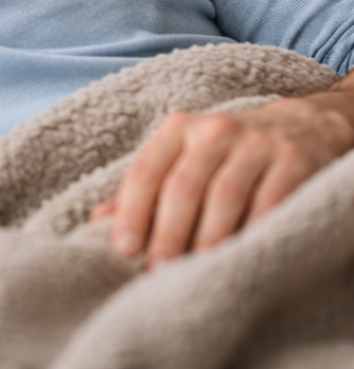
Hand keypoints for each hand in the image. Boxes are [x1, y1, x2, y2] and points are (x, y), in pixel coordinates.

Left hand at [90, 79, 353, 267]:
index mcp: (177, 129)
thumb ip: (144, 188)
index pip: (146, 170)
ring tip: (197, 270)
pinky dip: (255, 229)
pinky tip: (243, 255)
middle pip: (184, 185)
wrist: (298, 126)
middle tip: (159, 269)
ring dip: (208, 237)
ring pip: (225, 195)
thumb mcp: (181, 157)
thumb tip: (98, 220)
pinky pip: (271, 201)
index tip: (125, 249)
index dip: (132, 210)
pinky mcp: (293, 160)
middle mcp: (213, 130)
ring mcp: (256, 143)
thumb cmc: (224, 152)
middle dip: (168, 231)